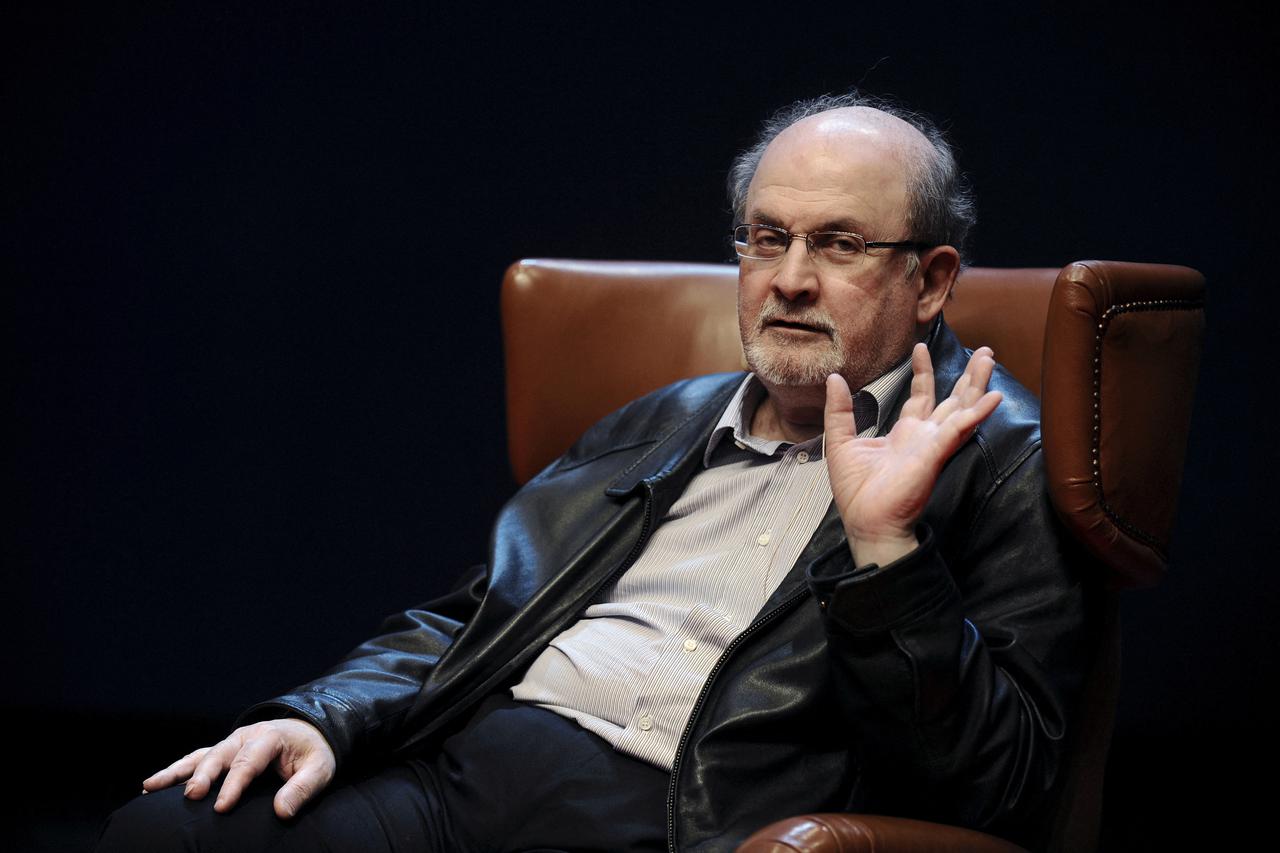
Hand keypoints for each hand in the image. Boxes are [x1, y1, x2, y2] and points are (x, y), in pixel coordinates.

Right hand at [142, 718, 335, 818]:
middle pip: (220, 755)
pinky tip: (154, 785)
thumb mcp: (320, 769)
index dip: (234, 785)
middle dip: (203, 775)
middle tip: (190, 796)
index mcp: (270, 737)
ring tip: (150, 786)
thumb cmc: (313, 753)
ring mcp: (232, 742)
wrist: (310, 732)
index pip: (249, 761)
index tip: (221, 808)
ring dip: (176, 771)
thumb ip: (302, 789)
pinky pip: (196, 758)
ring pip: (200, 755)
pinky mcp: (223, 751)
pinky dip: (176, 770)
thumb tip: (281, 812)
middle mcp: (246, 736)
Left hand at [824, 343, 1001, 566]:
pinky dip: (977, 413)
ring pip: (962, 408)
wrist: (866, 522)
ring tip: (989, 358)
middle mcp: (924, 437)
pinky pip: (959, 430)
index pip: (920, 396)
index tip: (921, 347)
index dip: (923, 371)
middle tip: (985, 351)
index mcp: (904, 433)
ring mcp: (933, 445)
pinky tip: (993, 397)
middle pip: (953, 399)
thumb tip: (834, 379)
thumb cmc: (856, 491)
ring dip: (977, 385)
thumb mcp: (840, 443)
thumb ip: (839, 411)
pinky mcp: (935, 454)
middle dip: (969, 376)